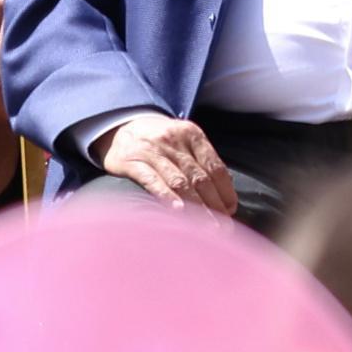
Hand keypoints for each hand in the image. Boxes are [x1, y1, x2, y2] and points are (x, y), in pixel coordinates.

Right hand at [97, 111, 236, 212]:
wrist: (121, 126)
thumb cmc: (159, 140)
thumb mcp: (183, 139)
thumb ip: (202, 159)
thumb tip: (226, 189)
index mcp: (192, 134)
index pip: (215, 167)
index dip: (225, 191)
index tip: (230, 210)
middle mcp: (174, 141)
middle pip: (200, 177)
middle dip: (214, 204)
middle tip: (221, 226)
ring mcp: (152, 150)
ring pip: (179, 181)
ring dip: (195, 206)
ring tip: (205, 225)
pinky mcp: (131, 161)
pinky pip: (152, 180)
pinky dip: (166, 195)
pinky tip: (178, 210)